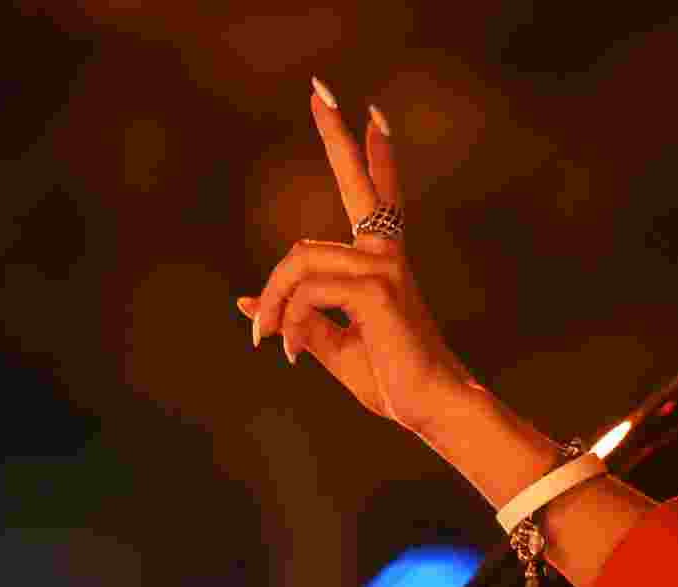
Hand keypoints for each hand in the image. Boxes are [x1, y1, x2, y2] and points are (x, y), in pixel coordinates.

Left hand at [237, 76, 474, 435]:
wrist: (430, 407)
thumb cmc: (391, 379)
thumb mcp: (333, 347)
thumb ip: (298, 319)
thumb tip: (247, 299)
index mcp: (381, 265)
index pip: (378, 199)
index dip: (375, 158)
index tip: (372, 117)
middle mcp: (386, 256)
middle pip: (361, 184)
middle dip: (338, 136)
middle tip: (320, 88)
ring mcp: (385, 269)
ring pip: (299, 259)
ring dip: (273, 302)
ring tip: (266, 340)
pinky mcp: (377, 291)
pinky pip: (307, 289)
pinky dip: (288, 319)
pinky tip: (291, 353)